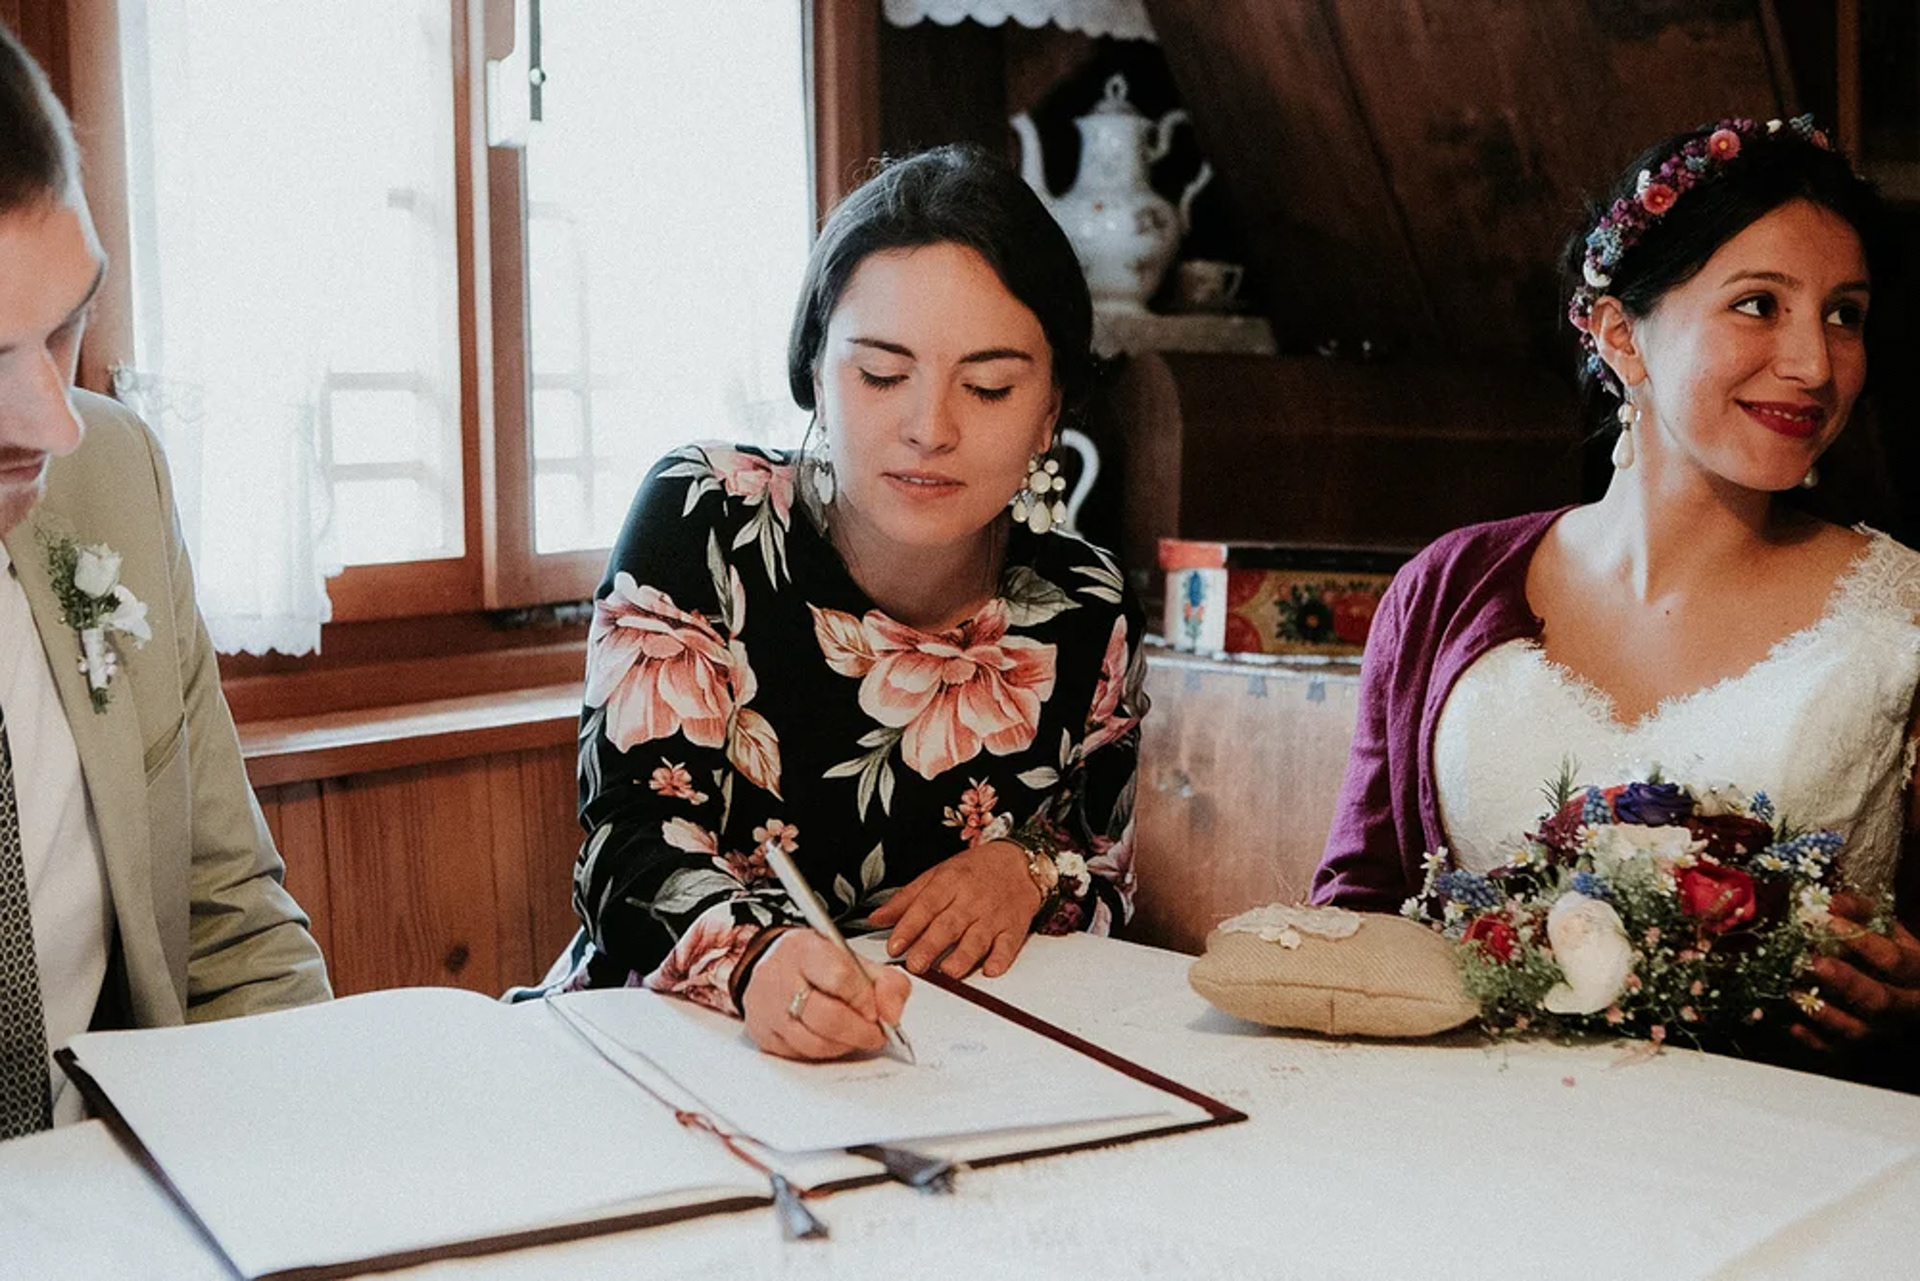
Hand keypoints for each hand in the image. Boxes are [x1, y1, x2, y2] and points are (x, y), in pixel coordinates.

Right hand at [742, 929, 909, 1060]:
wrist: (768, 963)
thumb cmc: (814, 962)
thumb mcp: (854, 959)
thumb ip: (886, 982)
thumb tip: (893, 1014)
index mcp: (807, 951)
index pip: (841, 978)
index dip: (866, 1000)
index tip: (877, 1010)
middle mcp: (782, 979)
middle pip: (828, 1018)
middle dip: (861, 1032)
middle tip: (875, 1033)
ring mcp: (769, 1009)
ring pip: (815, 1044)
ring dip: (845, 1046)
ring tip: (855, 1035)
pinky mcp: (764, 1035)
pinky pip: (801, 1056)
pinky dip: (824, 1053)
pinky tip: (831, 1039)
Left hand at [867, 839, 1043, 978]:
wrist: (1019, 863)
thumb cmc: (975, 870)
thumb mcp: (937, 875)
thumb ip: (906, 899)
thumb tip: (876, 918)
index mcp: (949, 882)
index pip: (926, 905)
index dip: (909, 927)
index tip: (894, 946)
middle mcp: (970, 900)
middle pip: (948, 925)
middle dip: (931, 946)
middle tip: (915, 965)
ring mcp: (993, 915)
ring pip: (977, 938)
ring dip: (963, 957)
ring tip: (947, 972)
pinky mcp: (1013, 928)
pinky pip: (1008, 945)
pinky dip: (1000, 959)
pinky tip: (990, 969)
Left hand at [1790, 894, 1919, 1053]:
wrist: (1913, 991)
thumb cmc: (1894, 954)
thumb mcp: (1888, 930)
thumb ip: (1861, 913)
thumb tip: (1830, 901)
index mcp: (1918, 971)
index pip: (1893, 959)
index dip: (1858, 941)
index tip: (1824, 921)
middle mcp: (1906, 1005)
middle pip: (1879, 1000)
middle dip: (1844, 981)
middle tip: (1810, 962)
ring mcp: (1885, 1029)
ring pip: (1860, 1031)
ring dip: (1824, 1014)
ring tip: (1794, 993)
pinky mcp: (1865, 1047)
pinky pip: (1839, 1051)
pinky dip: (1815, 1040)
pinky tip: (1794, 1026)